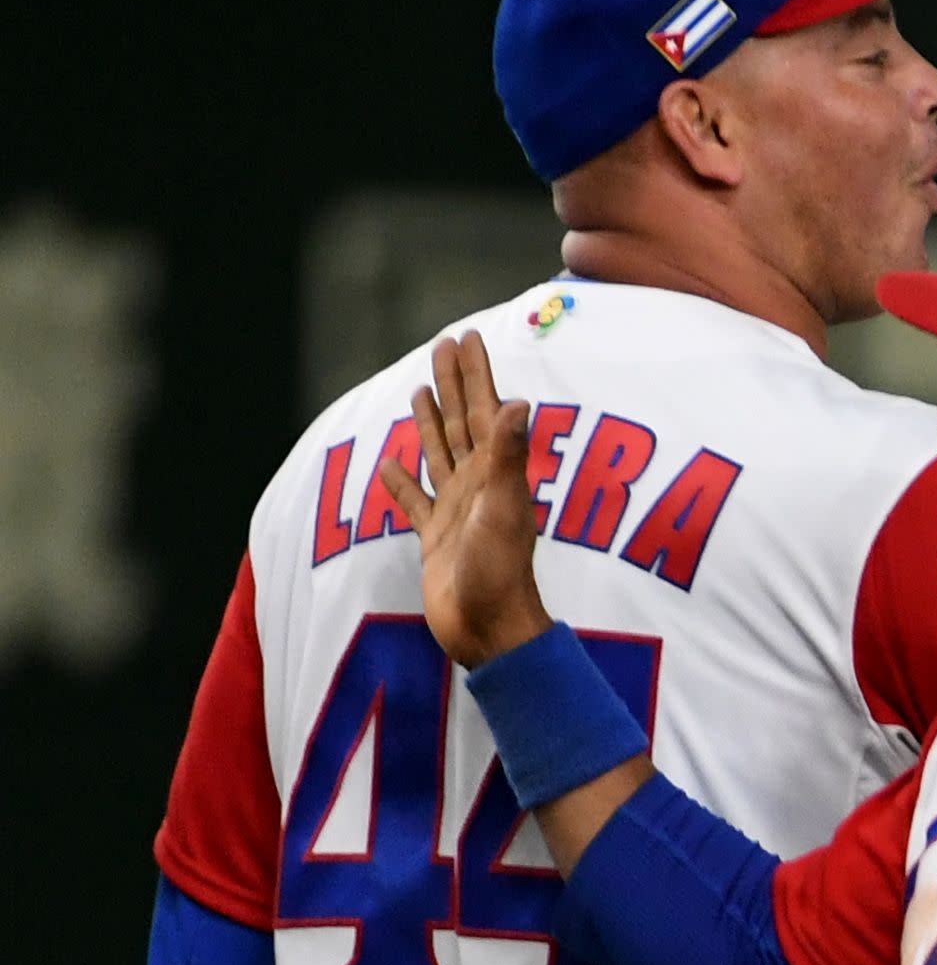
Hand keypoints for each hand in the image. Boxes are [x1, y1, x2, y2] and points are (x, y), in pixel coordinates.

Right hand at [382, 333, 553, 667]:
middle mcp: (478, 486)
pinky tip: (390, 464)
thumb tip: (518, 402)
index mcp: (495, 474)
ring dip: (430, 422)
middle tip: (443, 343)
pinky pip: (415, 502)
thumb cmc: (499, 573)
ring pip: (439, 454)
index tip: (468, 336)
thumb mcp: (502, 509)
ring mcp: (456, 511)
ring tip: (420, 390)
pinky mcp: (436, 538)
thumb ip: (507, 457)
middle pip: (461, 422)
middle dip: (453, 383)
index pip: (483, 410)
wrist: (488, 629)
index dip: (476, 374)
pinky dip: (402, 482)